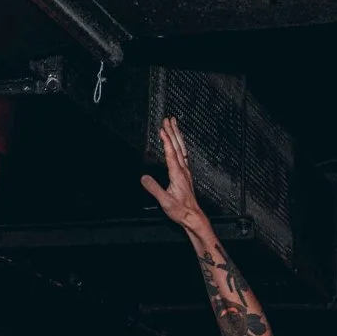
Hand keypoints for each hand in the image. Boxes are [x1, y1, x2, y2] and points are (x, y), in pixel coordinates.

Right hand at [139, 117, 210, 232]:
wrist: (192, 216)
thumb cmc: (180, 210)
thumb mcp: (164, 201)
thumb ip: (154, 189)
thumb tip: (144, 178)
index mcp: (177, 174)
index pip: (171, 153)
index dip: (166, 140)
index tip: (162, 129)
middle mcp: (183, 170)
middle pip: (177, 147)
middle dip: (172, 132)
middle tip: (169, 119)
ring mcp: (186, 171)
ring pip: (182, 149)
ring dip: (177, 136)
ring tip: (174, 124)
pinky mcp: (186, 174)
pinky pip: (183, 154)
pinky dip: (179, 145)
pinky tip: (178, 143)